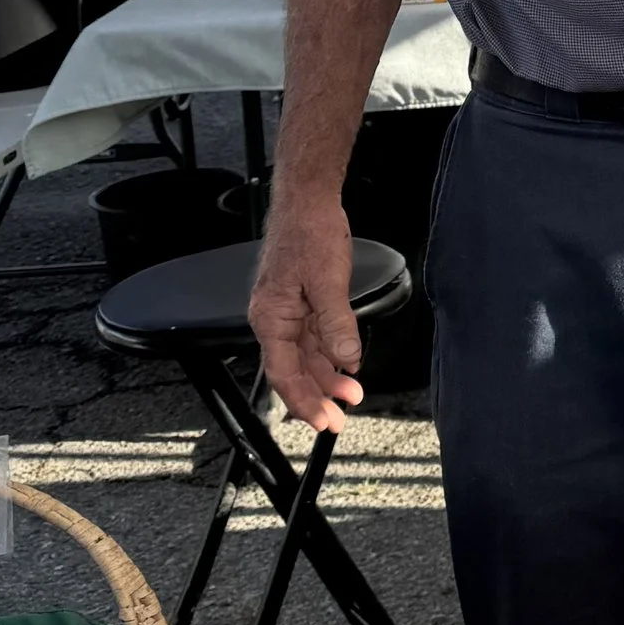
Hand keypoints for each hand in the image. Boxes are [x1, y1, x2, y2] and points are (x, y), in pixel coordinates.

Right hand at [249, 196, 363, 428]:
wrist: (307, 202)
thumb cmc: (309, 234)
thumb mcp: (328, 282)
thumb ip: (337, 324)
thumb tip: (347, 358)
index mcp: (271, 318)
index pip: (284, 374)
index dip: (303, 402)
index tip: (323, 422)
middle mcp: (274, 319)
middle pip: (293, 370)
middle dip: (317, 396)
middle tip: (339, 419)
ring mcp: (287, 311)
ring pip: (305, 356)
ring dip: (327, 376)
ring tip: (351, 395)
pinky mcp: (301, 302)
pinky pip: (313, 337)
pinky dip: (329, 353)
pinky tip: (347, 364)